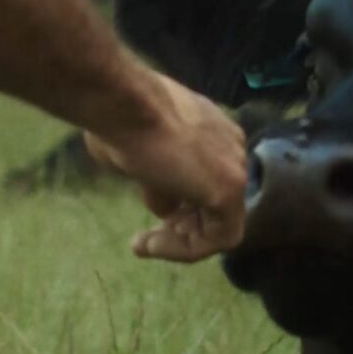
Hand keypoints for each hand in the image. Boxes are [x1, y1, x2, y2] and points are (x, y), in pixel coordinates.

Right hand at [83, 74, 247, 262]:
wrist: (123, 104)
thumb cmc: (118, 120)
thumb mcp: (137, 156)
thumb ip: (158, 180)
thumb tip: (166, 207)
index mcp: (212, 132)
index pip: (206, 179)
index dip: (181, 204)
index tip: (154, 215)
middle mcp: (231, 147)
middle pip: (215, 201)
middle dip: (182, 225)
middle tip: (148, 238)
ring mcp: (234, 168)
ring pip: (220, 222)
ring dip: (181, 241)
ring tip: (144, 245)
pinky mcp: (229, 191)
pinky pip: (219, 238)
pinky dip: (186, 249)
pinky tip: (152, 245)